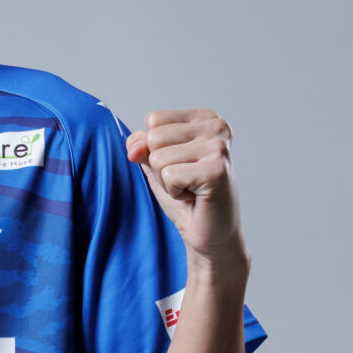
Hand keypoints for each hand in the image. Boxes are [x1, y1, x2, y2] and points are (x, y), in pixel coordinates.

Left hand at [126, 110, 245, 265]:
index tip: (180, 166)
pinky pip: (169, 176)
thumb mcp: (157, 165)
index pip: (153, 120)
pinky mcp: (216, 169)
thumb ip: (142, 146)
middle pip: (154, 137)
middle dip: (160, 167)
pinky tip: (195, 197)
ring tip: (190, 189)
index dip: (154, 150)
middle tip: (184, 181)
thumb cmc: (186, 198)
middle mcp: (217, 127)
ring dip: (167, 182)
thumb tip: (134, 145)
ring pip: (158, 158)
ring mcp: (219, 147)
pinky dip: (175, 193)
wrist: (210, 235)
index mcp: (205, 118)